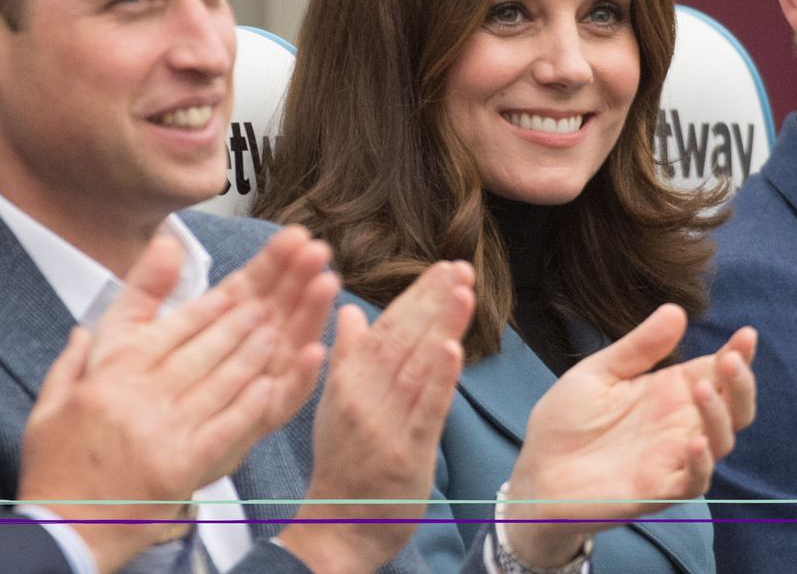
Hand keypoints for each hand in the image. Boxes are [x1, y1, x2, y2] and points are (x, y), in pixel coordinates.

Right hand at [19, 228, 336, 571]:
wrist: (64, 525)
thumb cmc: (69, 451)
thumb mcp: (73, 378)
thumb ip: (121, 314)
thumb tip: (162, 249)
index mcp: (118, 368)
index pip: (180, 324)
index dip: (222, 300)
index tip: (252, 280)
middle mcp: (141, 394)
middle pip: (209, 344)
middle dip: (252, 313)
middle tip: (282, 292)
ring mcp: (164, 431)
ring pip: (222, 380)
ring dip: (258, 351)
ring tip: (285, 326)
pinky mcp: (181, 467)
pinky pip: (223, 429)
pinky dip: (249, 404)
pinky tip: (270, 382)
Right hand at [277, 261, 475, 573]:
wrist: (336, 529)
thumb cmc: (340, 467)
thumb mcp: (332, 406)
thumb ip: (346, 357)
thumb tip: (350, 311)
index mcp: (348, 380)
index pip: (386, 327)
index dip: (416, 295)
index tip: (442, 267)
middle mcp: (363, 395)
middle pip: (402, 338)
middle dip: (433, 299)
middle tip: (460, 266)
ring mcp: (384, 424)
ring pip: (416, 365)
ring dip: (442, 324)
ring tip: (464, 290)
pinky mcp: (405, 453)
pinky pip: (425, 410)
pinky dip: (439, 377)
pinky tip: (454, 347)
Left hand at [503, 306, 756, 567]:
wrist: (536, 474)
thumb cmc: (566, 423)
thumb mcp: (598, 373)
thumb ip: (638, 347)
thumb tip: (676, 310)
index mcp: (668, 392)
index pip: (715, 372)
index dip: (737, 355)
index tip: (746, 334)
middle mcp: (679, 424)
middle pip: (733, 407)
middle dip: (740, 384)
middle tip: (731, 360)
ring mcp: (673, 459)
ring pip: (721, 441)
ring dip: (719, 416)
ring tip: (702, 389)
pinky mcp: (659, 490)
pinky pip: (695, 481)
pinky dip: (701, 463)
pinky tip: (694, 443)